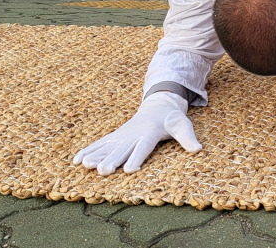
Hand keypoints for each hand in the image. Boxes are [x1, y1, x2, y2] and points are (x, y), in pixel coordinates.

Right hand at [72, 91, 200, 174]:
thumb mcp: (181, 124)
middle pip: (122, 149)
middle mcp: (133, 134)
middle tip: (102, 171)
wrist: (158, 105)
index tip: (130, 170)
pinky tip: (76, 161)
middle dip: (111, 160)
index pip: (144, 147)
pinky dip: (88, 151)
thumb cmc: (171, 118)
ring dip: (96, 156)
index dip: (137, 157)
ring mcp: (122, 135)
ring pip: (107, 147)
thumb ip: (187, 137)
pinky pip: (100, 144)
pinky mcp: (115, 137)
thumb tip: (198, 149)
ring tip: (85, 165)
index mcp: (150, 133)